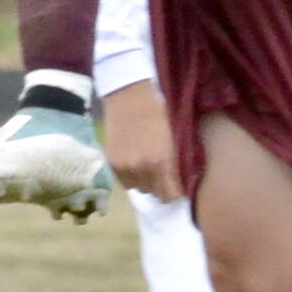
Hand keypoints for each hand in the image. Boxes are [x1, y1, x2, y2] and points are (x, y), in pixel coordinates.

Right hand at [101, 81, 180, 199]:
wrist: (130, 97)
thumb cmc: (159, 112)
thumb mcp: (175, 137)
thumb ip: (176, 162)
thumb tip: (180, 182)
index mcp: (162, 161)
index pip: (170, 194)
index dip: (175, 192)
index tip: (177, 187)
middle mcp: (142, 169)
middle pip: (154, 193)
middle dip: (161, 186)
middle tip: (163, 175)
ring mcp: (125, 167)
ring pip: (139, 188)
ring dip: (145, 182)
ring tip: (148, 168)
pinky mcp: (112, 163)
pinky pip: (124, 182)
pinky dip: (131, 176)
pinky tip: (135, 164)